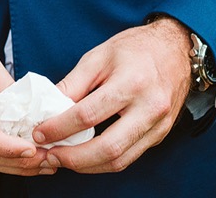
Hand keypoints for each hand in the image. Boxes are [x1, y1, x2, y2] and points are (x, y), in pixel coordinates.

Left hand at [34, 18, 192, 172]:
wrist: (175, 49)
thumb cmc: (135, 48)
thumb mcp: (98, 56)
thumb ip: (73, 83)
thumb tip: (48, 107)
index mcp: (131, 83)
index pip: (88, 114)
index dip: (60, 128)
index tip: (40, 133)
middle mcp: (149, 108)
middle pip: (108, 148)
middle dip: (74, 158)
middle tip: (49, 155)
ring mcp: (158, 126)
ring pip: (120, 161)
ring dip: (88, 166)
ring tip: (63, 159)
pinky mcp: (160, 135)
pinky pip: (130, 156)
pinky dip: (104, 161)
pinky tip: (86, 156)